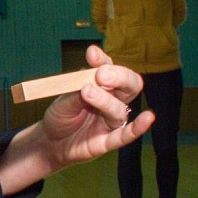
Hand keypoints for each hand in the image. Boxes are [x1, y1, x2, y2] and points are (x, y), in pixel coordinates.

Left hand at [40, 45, 153, 167]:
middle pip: (129, 85)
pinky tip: (148, 118)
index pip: (107, 68)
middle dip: (120, 77)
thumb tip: (89, 84)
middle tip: (102, 75)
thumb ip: (76, 94)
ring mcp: (110, 120)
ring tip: (87, 93)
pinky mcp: (108, 140)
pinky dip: (138, 128)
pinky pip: (126, 135)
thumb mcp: (62, 102)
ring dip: (106, 101)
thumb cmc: (59, 118)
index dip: (102, 61)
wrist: (49, 143)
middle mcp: (110, 100)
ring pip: (120, 109)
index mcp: (99, 85)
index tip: (92, 54)